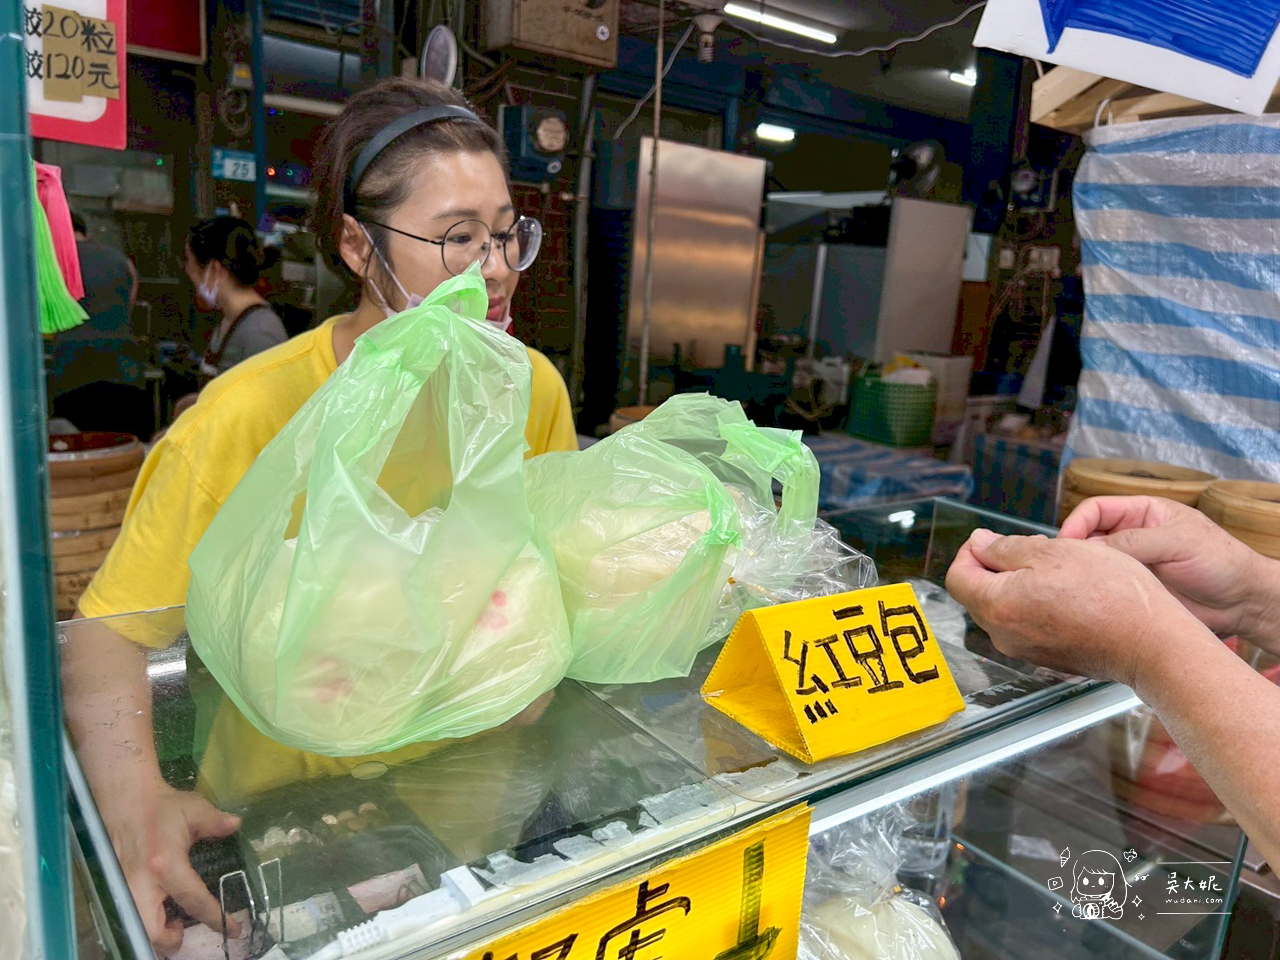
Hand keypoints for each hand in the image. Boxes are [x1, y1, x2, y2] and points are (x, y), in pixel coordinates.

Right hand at [100, 782, 241, 954]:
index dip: (216, 918)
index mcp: (166, 864)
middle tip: (186, 930)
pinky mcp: (116, 889)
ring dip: (156, 934)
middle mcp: (142, 883)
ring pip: (137, 929)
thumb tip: (236, 824)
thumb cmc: (163, 807)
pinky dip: (144, 923)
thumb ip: (215, 822)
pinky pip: (130, 917)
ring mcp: (124, 889)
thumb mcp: (194, 809)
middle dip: (171, 941)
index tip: (233, 930)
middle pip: (152, 931)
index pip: (194, 900)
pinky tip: (159, 912)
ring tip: (173, 923)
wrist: (126, 801)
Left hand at [945, 529, 1204, 686]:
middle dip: (998, 566)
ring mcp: (1026, 650)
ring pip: (1005, 608)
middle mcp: (1004, 635)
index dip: (970, 551)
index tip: (993, 538)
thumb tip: (977, 544)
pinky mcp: (1048, 657)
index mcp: (997, 606)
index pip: (957, 576)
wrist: (1151, 643)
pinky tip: (1070, 594)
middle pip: (979, 593)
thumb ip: (1006, 547)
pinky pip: (1027, 624)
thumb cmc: (1108, 593)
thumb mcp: (1053, 551)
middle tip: (1035, 550)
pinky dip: (1037, 604)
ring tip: (1058, 570)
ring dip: (1019, 584)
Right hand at [1060, 496, 1277, 640]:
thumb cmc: (1221, 561)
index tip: (1065, 543)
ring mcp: (1132, 563)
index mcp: (1143, 512)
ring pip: (1094, 563)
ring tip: (1072, 584)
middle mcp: (1132, 535)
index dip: (1077, 523)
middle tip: (1064, 567)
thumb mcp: (1178, 542)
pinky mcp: (1133, 588)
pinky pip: (1105, 586)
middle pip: (1088, 536)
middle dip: (1074, 549)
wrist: (1243, 602)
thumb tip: (1090, 549)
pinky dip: (1093, 590)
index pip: (1096, 509)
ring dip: (1083, 571)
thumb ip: (1133, 542)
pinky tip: (1088, 598)